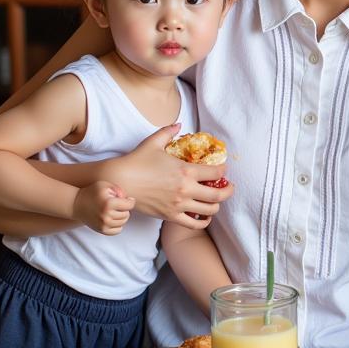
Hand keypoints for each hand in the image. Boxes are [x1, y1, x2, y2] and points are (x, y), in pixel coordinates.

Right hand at [73, 181, 133, 234]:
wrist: (76, 204)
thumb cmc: (92, 192)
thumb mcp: (105, 185)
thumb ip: (118, 189)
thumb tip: (127, 199)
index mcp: (109, 203)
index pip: (130, 205)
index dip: (129, 200)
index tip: (126, 198)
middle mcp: (106, 216)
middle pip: (127, 214)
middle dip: (124, 208)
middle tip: (116, 204)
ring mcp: (104, 225)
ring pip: (123, 222)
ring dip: (121, 216)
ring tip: (114, 211)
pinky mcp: (101, 230)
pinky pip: (118, 230)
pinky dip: (117, 225)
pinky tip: (112, 218)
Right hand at [107, 125, 233, 225]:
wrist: (118, 182)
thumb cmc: (136, 161)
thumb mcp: (154, 142)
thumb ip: (169, 132)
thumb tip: (178, 124)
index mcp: (186, 170)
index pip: (216, 172)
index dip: (223, 170)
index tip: (223, 169)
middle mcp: (186, 189)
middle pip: (219, 195)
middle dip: (229, 191)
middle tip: (230, 187)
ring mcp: (179, 205)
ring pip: (209, 210)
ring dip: (216, 206)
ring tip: (215, 201)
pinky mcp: (170, 216)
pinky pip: (194, 224)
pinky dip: (203, 221)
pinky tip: (203, 216)